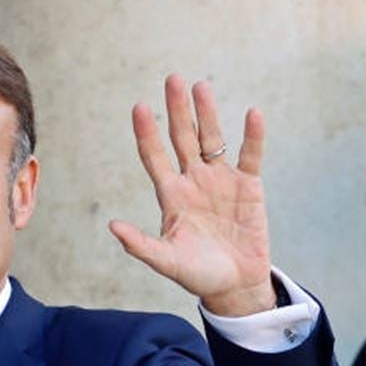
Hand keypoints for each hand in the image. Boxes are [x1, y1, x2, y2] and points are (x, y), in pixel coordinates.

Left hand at [109, 74, 275, 316]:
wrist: (235, 285)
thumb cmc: (197, 275)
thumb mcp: (166, 261)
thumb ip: (140, 245)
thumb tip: (112, 226)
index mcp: (171, 195)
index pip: (155, 157)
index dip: (146, 133)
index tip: (139, 107)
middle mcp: (193, 181)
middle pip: (182, 138)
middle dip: (176, 110)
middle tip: (172, 79)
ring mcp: (220, 180)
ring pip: (212, 139)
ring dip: (207, 113)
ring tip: (200, 86)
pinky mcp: (249, 186)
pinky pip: (251, 155)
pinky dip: (253, 136)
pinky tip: (252, 114)